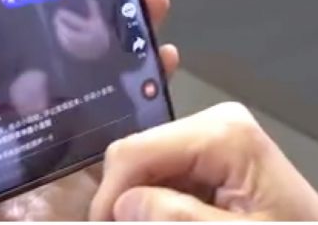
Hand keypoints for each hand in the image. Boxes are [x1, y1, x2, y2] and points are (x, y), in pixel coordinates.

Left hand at [0, 0, 178, 220]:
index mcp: (21, 110)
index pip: (44, 53)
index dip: (62, 18)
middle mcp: (60, 117)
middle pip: (93, 60)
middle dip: (116, 23)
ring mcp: (94, 141)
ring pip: (123, 83)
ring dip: (142, 50)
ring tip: (154, 17)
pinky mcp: (121, 167)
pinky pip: (146, 127)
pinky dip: (160, 96)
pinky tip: (168, 67)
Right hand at [90, 102, 317, 220]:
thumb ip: (176, 219)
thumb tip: (121, 205)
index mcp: (223, 132)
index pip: (139, 149)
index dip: (111, 193)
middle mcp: (214, 120)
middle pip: (140, 152)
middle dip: (126, 197)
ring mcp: (213, 132)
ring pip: (148, 162)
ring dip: (139, 200)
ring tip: (144, 223)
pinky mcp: (211, 149)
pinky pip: (166, 170)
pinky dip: (157, 198)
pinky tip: (162, 216)